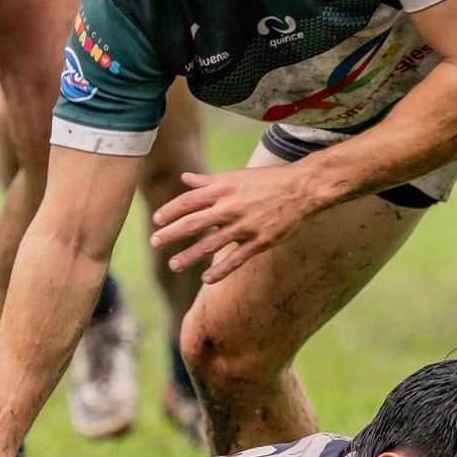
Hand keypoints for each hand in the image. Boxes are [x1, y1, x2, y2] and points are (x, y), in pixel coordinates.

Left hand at [149, 163, 323, 282]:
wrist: (302, 189)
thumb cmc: (267, 181)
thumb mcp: (236, 176)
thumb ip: (209, 181)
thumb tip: (185, 179)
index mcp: (224, 190)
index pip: (190, 201)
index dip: (171, 211)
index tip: (156, 220)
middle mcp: (231, 207)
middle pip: (194, 223)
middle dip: (172, 234)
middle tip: (154, 242)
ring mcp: (245, 226)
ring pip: (211, 244)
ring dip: (190, 256)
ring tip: (174, 264)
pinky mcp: (260, 241)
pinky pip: (236, 258)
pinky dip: (220, 270)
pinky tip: (206, 279)